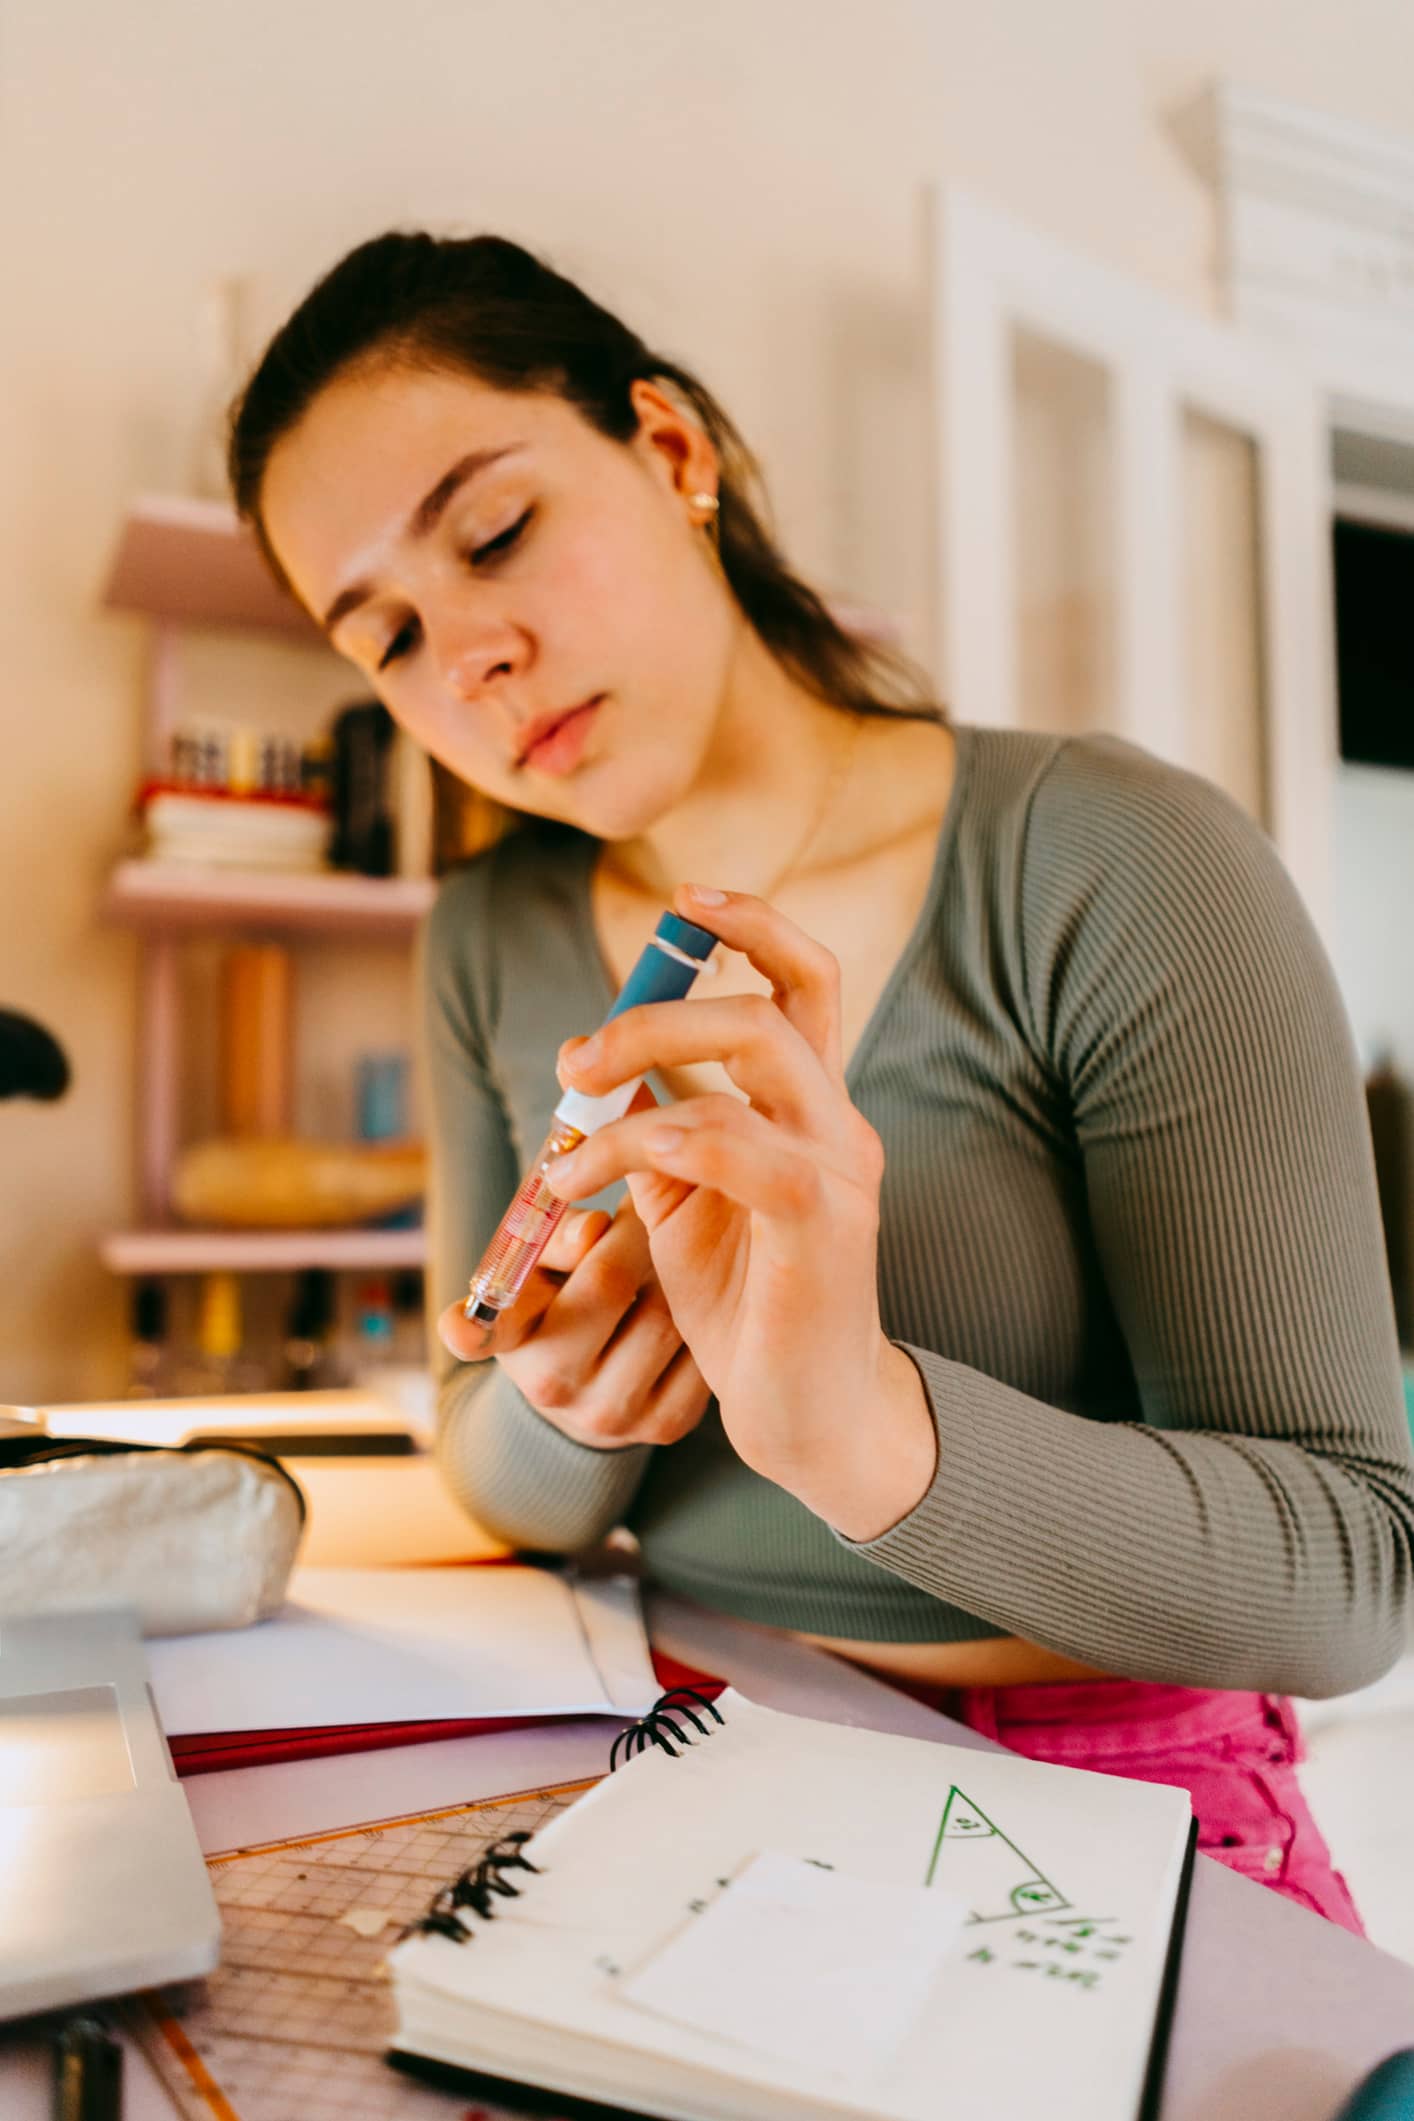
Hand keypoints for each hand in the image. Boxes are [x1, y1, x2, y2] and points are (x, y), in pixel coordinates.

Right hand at [438, 1186, 712, 1449]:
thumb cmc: (564, 1301)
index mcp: (510, 1339)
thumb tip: (596, 1231)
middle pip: (610, 1284)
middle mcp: (550, 1386)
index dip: (467, 1329)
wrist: (595, 1388)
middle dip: (638, 1234)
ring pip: (666, 1315)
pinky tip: (693, 1305)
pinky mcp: (666, 1425)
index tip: (458, 1323)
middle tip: (650, 1210)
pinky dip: (704, 1315)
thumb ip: (560, 1238)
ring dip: (678, 1272)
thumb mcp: (545, 1264)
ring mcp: (610, 1414)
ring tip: (673, 1256)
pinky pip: (700, 1348)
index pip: (480, 1333)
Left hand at [542, 885, 936, 1539]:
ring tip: (568, 1146)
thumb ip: (655, 1130)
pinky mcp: (821, 1225)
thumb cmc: (750, 1308)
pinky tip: (607, 1178)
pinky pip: (737, 1145)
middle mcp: (840, 1126)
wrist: (809, 1417)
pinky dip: (656, 1140)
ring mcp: (840, 1171)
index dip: (754, 924)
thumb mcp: (686, 1205)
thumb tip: (593, 1066)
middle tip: (575, 1061)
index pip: (806, 982)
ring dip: (637, 1082)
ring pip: (755, 1057)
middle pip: (770, 1006)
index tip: (686, 901)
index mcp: (813, 1109)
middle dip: (659, 1011)